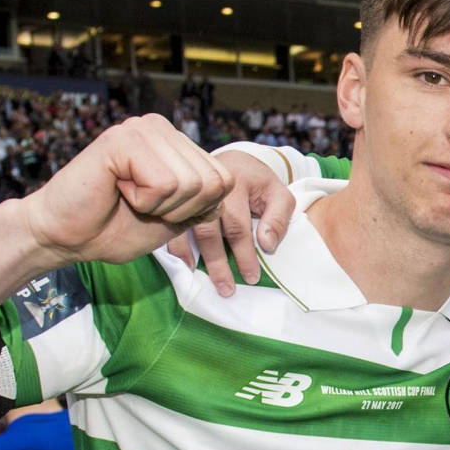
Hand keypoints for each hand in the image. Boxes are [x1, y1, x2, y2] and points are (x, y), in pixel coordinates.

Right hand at [20, 114, 232, 266]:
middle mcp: (160, 128)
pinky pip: (164, 184)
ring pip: (190, 184)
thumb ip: (204, 202)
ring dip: (159, 206)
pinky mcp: (124, 139)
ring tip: (128, 196)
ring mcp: (142, 129)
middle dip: (180, 210)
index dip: (196, 210)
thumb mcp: (174, 218)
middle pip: (212, 182)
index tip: (159, 209)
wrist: (65, 236)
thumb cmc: (114, 228)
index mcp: (175, 143)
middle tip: (141, 205)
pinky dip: (143, 201)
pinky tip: (118, 190)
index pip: (224, 180)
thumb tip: (228, 185)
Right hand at [165, 150, 297, 296]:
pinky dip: (173, 244)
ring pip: (186, 227)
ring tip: (196, 278)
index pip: (238, 226)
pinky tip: (180, 263)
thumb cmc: (258, 183)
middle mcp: (208, 189)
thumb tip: (266, 245)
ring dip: (190, 255)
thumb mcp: (278, 194)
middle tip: (226, 289)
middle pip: (209, 230)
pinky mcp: (178, 200)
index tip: (251, 278)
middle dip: (217, 263)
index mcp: (234, 185)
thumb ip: (278, 218)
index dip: (245, 255)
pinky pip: (171, 223)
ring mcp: (190, 194)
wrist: (233, 160)